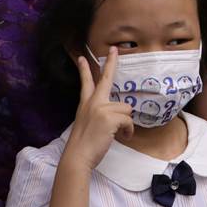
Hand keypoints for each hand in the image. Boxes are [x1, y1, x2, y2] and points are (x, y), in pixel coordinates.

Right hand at [60, 48, 134, 171]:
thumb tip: (118, 115)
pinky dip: (128, 130)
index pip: (86, 82)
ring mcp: (101, 108)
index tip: (83, 57)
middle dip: (111, 62)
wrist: (77, 156)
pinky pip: (128, 120)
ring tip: (120, 133)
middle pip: (105, 78)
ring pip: (126, 108)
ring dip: (126, 123)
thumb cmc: (84, 145)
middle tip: (114, 49)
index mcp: (86, 104)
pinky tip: (123, 137)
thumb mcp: (88, 124)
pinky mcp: (109, 117)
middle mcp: (93, 102)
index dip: (85, 69)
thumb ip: (100, 114)